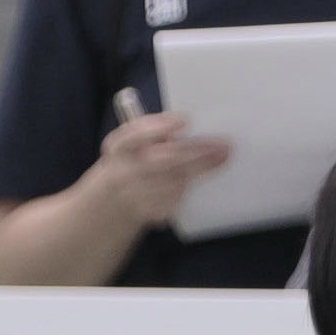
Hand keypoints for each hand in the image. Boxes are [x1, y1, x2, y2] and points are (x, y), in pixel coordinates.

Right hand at [84, 109, 232, 233]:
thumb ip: (152, 134)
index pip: (136, 135)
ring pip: (175, 182)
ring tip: (220, 159)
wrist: (110, 203)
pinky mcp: (147, 214)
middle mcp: (124, 172)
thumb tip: (190, 127)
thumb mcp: (130, 144)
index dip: (159, 127)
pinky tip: (194, 180)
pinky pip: (175, 200)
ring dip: (200, 170)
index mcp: (118, 148)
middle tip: (225, 147)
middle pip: (165, 161)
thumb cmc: (129, 161)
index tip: (185, 120)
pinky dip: (187, 189)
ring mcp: (134, 196)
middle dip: (197, 153)